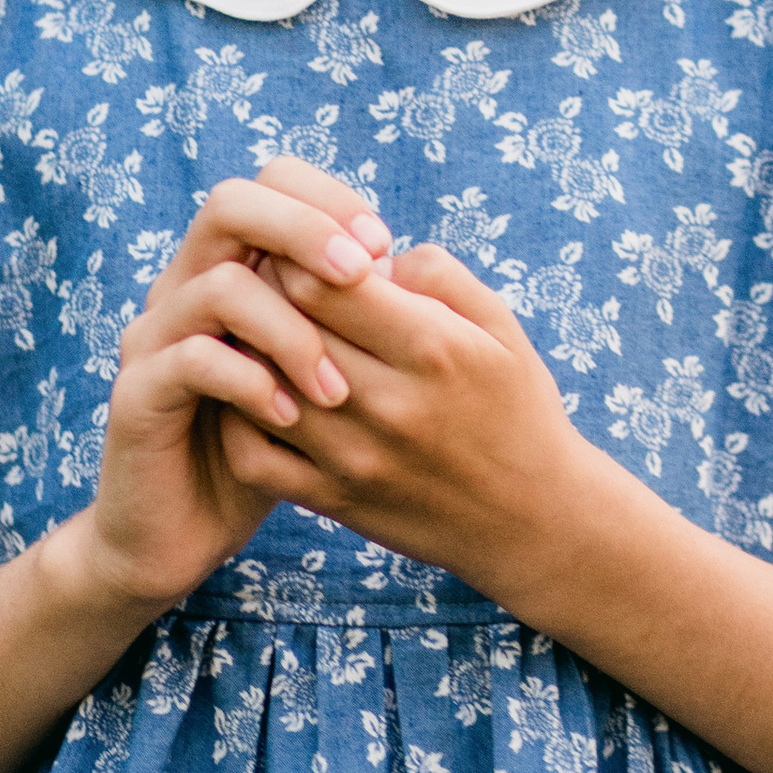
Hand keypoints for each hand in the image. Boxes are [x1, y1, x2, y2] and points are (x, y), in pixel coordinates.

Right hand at [82, 156, 393, 612]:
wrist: (183, 532)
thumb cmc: (267, 448)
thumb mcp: (316, 373)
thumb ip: (346, 317)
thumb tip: (404, 265)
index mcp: (230, 266)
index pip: (269, 183)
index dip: (327, 200)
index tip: (383, 246)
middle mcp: (185, 285)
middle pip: (231, 204)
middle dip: (304, 229)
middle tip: (362, 275)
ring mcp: (154, 336)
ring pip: (219, 283)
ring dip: (290, 328)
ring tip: (336, 387)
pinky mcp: (135, 392)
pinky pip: (192, 359)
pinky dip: (250, 381)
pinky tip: (291, 416)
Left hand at [215, 242, 599, 608]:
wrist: (532, 520)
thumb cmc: (515, 407)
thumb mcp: (500, 326)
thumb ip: (437, 273)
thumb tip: (368, 254)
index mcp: (432, 347)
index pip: (319, 281)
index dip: (297, 254)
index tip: (305, 253)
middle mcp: (390, 403)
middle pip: (282, 327)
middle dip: (266, 295)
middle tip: (271, 286)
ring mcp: (356, 458)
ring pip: (257, 387)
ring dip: (249, 352)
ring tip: (265, 336)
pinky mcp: (335, 500)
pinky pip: (253, 456)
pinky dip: (240, 418)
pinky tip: (261, 395)